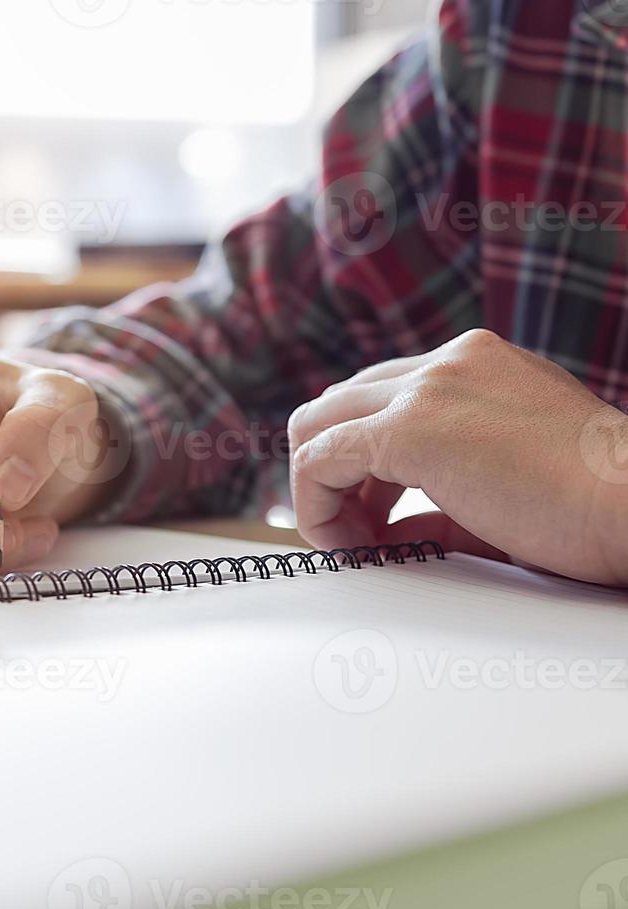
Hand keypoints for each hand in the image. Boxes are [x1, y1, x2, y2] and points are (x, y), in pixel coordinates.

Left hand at [288, 329, 627, 585]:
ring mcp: (427, 389)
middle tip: (361, 534)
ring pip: (315, 424)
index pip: (381, 398)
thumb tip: (394, 533)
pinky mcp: (410, 429)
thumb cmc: (594, 512)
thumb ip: (444, 502)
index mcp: (478, 366)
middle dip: (335, 472)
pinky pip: (318, 458)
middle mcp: (449, 363)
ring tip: (357, 544)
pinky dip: (317, 505)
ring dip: (322, 488)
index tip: (378, 518)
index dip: (362, 463)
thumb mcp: (507, 490)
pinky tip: (350, 545)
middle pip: (338, 404)